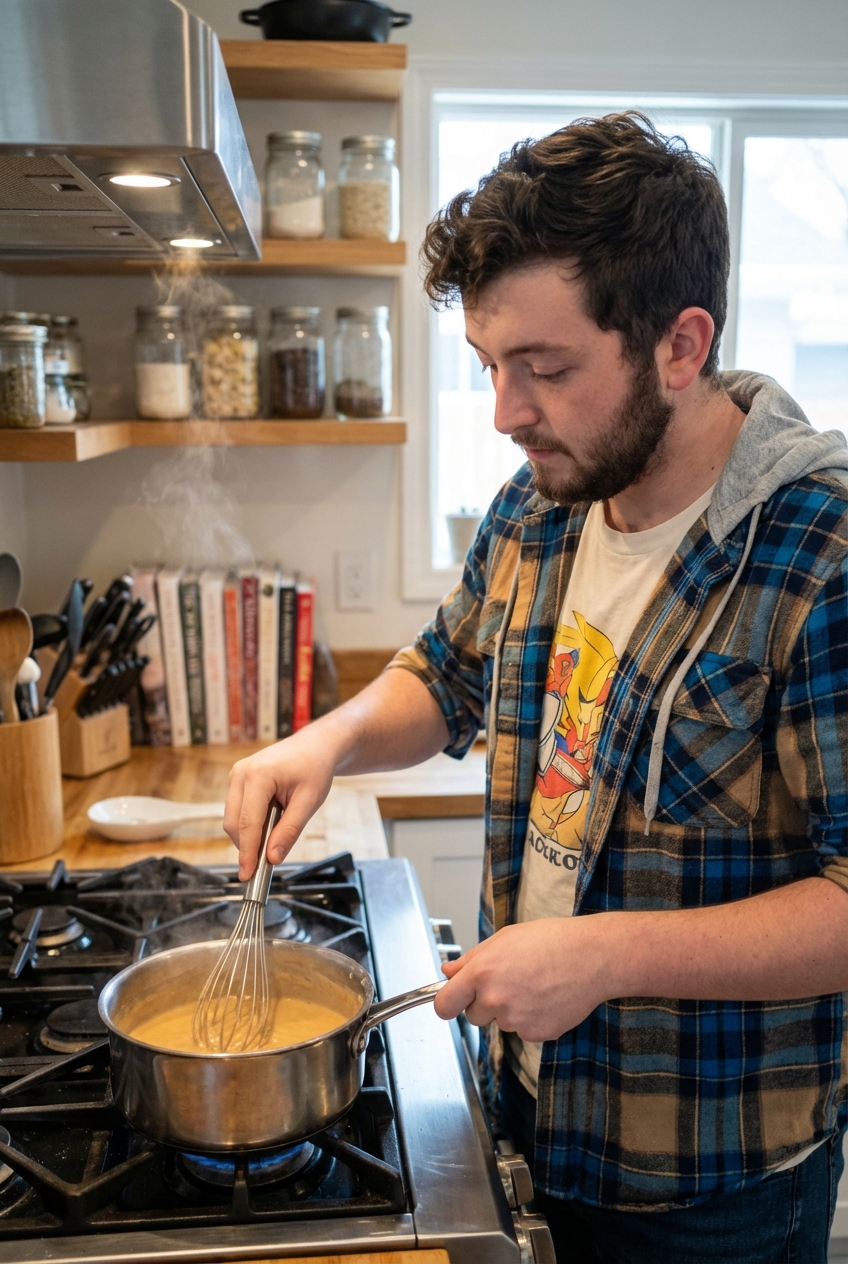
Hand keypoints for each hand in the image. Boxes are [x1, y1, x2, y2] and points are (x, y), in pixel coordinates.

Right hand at [224, 724, 338, 878]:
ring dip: (251, 833)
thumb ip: (289, 831)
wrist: (315, 746)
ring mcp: (236, 775)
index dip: (247, 853)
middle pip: (235, 823)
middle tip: (268, 861)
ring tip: (278, 827)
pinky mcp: (238, 779)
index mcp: (258, 775)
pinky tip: (271, 819)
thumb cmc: (315, 768)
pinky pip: (237, 810)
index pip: (247, 823)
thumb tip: (273, 858)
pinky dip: (251, 823)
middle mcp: (241, 773)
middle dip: (248, 845)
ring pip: (233, 818)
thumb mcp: (309, 802)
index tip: (248, 874)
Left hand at [434, 918, 612, 1040]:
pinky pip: (524, 1030)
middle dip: (484, 1003)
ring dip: (511, 1009)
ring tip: (535, 984)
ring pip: (501, 1022)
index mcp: (482, 973)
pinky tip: (547, 997)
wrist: (592, 956)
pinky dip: (532, 1018)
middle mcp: (495, 999)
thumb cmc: (551, 941)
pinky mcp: (536, 1034)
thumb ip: (471, 959)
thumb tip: (448, 971)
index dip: (446, 1004)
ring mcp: (516, 1020)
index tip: (451, 1003)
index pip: (444, 1005)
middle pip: (473, 1015)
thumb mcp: (504, 939)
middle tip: (510, 981)